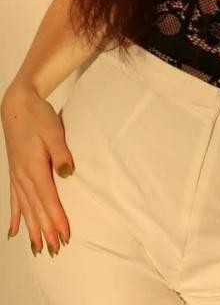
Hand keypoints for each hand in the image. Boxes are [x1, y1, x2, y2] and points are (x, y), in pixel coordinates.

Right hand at [1, 81, 74, 256]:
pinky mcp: (14, 172)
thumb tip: (68, 173)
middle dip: (46, 230)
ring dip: (32, 228)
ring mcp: (16, 175)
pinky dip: (16, 216)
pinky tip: (14, 231)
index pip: (48, 199)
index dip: (57, 219)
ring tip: (37, 248)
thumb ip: (62, 153)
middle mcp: (23, 175)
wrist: (17, 105)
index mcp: (34, 167)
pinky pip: (14, 200)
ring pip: (25, 208)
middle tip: (55, 250)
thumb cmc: (38, 116)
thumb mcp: (54, 131)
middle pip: (36, 209)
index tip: (66, 236)